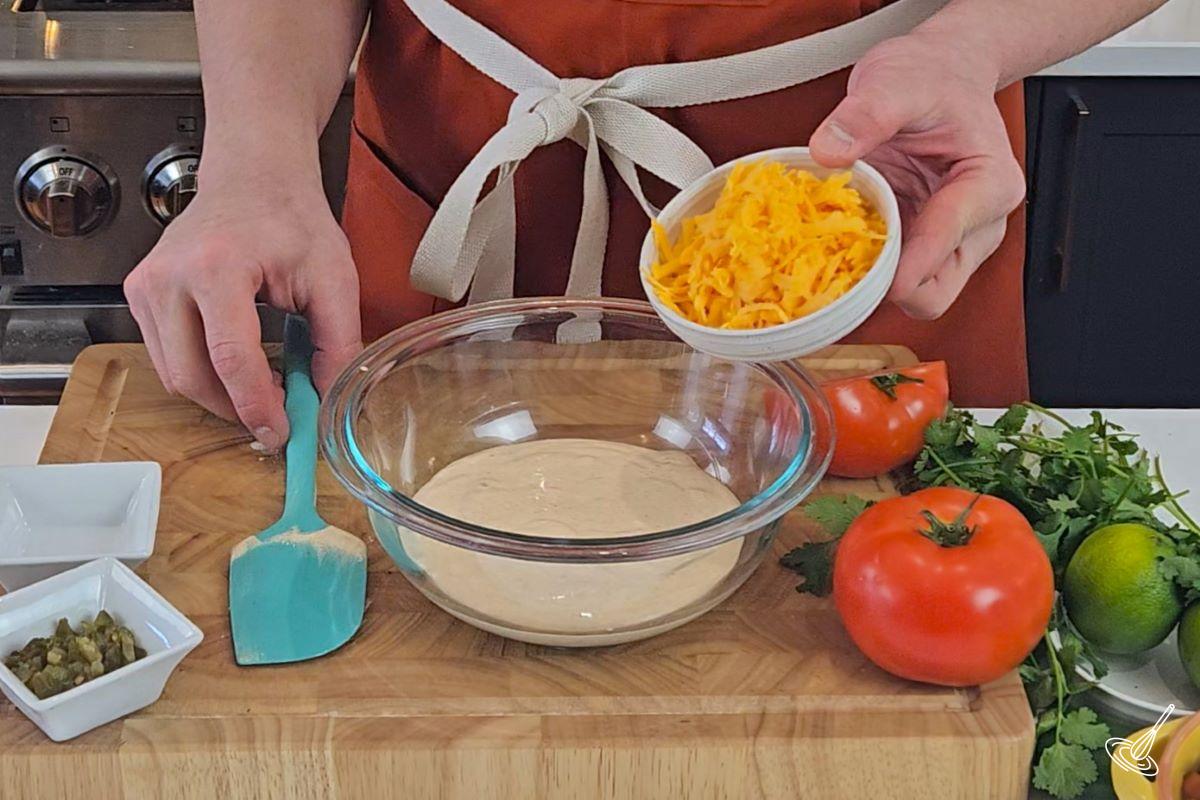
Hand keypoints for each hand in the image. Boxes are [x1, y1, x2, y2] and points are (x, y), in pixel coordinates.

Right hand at [124, 181, 361, 449]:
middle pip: (193, 376)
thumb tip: (330, 399)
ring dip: (219, 396)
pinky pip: (166, 357)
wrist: (253, 176)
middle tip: (278, 417)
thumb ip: (337, 342)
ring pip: (174, 375)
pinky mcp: (139, 294)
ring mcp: (146, 286)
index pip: (232, 359)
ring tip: (264, 387)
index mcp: (217, 268)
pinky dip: (201, 374)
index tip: (281, 433)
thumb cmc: (291, 217)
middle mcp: (169, 277)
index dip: (257, 406)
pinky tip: (238, 367)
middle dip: (236, 409)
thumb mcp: (334, 277)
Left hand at [809, 31, 1024, 319]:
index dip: (902, 269)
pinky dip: (866, 272)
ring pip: (914, 294)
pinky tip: (837, 248)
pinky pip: (894, 279)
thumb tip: (829, 150)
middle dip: (885, 287)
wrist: (939, 72)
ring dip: (872, 283)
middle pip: (936, 293)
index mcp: (988, 185)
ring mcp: (952, 241)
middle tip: (837, 263)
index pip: (945, 243)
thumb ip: (866, 114)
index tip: (863, 274)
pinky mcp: (923, 245)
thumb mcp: (894, 80)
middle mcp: (978, 224)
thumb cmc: (930, 75)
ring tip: (833, 251)